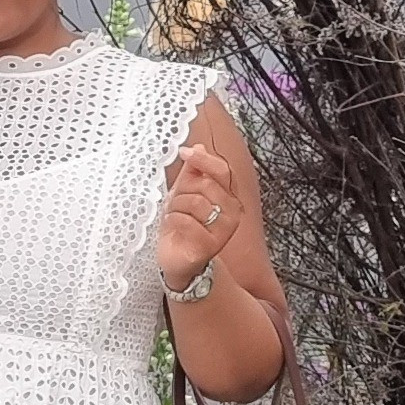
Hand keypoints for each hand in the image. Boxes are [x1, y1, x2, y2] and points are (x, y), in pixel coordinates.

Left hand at [158, 139, 244, 291]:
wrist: (176, 259)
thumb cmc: (181, 226)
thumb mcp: (184, 193)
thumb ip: (193, 171)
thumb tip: (199, 145)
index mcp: (229, 198)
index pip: (223, 171)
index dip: (204, 159)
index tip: (185, 152)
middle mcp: (232, 214)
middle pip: (206, 185)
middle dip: (183, 190)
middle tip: (174, 202)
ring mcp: (224, 231)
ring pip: (196, 202)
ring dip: (175, 206)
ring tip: (173, 215)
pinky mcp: (210, 246)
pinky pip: (187, 221)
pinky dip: (173, 220)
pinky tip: (172, 226)